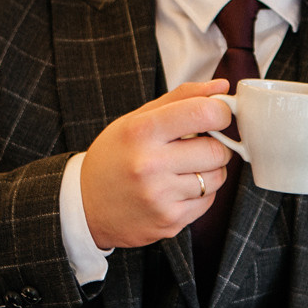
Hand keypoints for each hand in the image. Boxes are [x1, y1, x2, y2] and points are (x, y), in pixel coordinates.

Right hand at [81, 81, 234, 249]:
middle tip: (200, 144)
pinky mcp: (169, 221)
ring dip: (210, 170)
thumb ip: (180, 98)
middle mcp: (150, 165)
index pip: (203, 113)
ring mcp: (160, 197)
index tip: (217, 114)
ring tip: (186, 167)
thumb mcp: (136, 119)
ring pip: (217, 177)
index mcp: (141, 132)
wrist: (85, 206)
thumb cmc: (114, 157)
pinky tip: (179, 187)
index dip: (220, 112)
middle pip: (216, 150)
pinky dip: (201, 192)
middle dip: (216, 144)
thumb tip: (221, 86)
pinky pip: (208, 201)